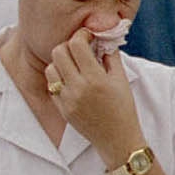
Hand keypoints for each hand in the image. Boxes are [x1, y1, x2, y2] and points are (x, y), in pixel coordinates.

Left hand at [44, 26, 143, 158]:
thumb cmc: (123, 108)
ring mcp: (67, 99)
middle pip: (58, 52)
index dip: (81, 35)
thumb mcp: (122, 80)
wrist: (117, 139)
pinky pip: (52, 85)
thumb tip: (102, 38)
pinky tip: (71, 80)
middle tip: (79, 49)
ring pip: (51, 68)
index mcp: (95, 78)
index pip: (76, 45)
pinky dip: (59, 78)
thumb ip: (111, 56)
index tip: (88, 36)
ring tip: (74, 65)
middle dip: (69, 46)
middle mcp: (78, 87)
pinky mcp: (61, 108)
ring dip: (61, 62)